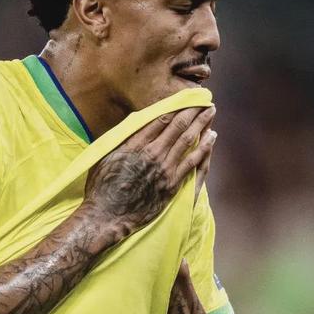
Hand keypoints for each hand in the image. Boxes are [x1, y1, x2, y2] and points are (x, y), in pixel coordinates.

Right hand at [83, 106, 216, 235]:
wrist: (106, 215)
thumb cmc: (101, 187)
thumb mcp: (105, 156)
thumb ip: (122, 140)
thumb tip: (134, 125)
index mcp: (135, 144)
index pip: (160, 118)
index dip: (175, 106)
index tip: (185, 97)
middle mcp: (152, 153)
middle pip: (177, 125)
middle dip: (192, 110)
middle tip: (204, 99)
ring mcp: (163, 169)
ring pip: (187, 140)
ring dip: (201, 124)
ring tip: (211, 111)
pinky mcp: (171, 184)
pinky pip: (192, 162)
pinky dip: (203, 147)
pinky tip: (211, 137)